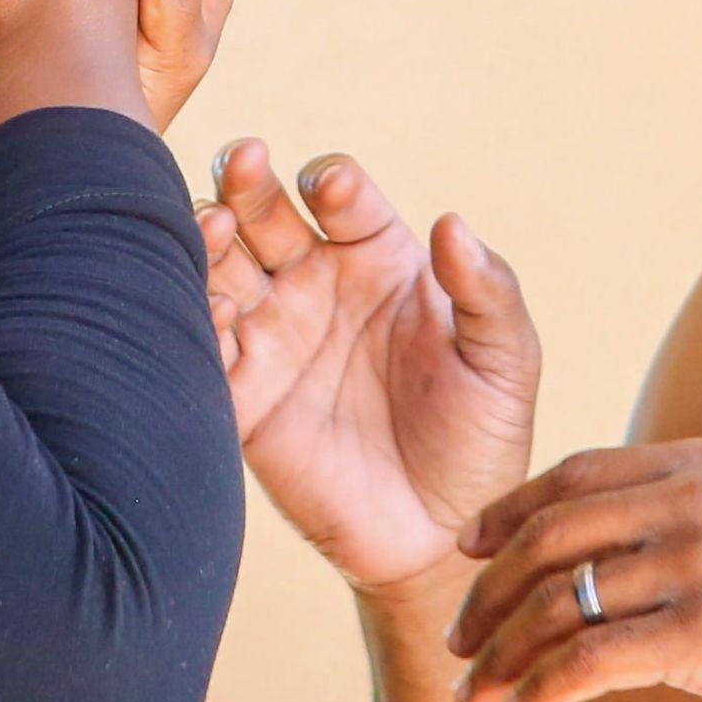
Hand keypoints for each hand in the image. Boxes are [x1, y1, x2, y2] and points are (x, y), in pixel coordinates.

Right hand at [203, 143, 540, 596]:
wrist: (442, 539)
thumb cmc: (482, 440)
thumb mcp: (506, 361)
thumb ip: (487, 291)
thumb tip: (453, 224)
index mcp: (376, 257)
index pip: (339, 194)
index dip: (332, 182)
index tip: (335, 191)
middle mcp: (315, 284)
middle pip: (262, 210)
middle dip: (246, 179)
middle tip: (244, 162)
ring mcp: (273, 336)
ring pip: (219, 263)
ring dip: (206, 233)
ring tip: (213, 222)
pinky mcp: (242, 395)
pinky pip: (203, 344)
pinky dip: (196, 316)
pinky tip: (213, 308)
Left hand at [446, 438, 701, 701]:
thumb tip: (619, 548)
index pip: (578, 474)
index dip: (509, 513)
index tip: (468, 548)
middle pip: (551, 534)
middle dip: (487, 590)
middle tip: (458, 636)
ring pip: (561, 602)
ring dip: (503, 652)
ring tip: (477, 692)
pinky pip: (593, 659)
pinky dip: (541, 686)